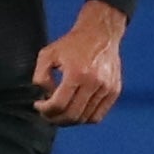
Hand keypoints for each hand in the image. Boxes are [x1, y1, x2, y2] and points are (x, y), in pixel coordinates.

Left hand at [32, 0, 124, 125]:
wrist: (100, 33)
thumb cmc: (72, 43)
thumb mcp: (48, 54)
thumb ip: (40, 77)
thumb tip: (45, 97)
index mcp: (77, 73)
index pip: (59, 105)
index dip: (45, 110)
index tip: (39, 106)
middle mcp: (94, 83)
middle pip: (72, 116)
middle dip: (55, 119)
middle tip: (47, 114)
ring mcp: (107, 88)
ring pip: (85, 119)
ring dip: (69, 120)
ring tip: (60, 113)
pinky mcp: (114, 91)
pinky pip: (98, 116)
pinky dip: (84, 118)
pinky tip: (75, 110)